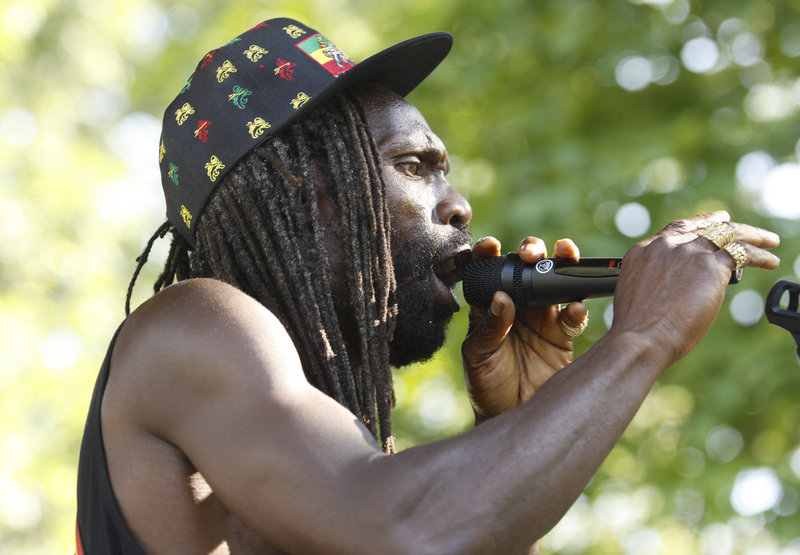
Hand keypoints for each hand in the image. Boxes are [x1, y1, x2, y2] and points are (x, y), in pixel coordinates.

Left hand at [462, 236, 589, 421]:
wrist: (511, 416)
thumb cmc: (487, 386)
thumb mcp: (479, 356)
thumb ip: (490, 328)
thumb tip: (502, 298)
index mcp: (490, 306)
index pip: (489, 272)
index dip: (489, 254)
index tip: (491, 245)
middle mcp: (518, 306)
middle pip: (527, 268)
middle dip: (531, 252)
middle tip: (530, 254)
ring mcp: (543, 319)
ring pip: (555, 282)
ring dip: (561, 266)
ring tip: (565, 255)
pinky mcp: (563, 336)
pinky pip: (574, 316)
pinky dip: (577, 308)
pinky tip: (574, 307)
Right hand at [609, 211, 779, 363]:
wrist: (640, 336)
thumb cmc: (637, 329)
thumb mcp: (640, 294)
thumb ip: (658, 281)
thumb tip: (676, 290)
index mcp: (644, 251)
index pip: (676, 229)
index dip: (698, 223)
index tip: (712, 221)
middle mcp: (666, 246)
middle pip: (703, 227)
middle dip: (724, 224)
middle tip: (739, 226)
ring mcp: (688, 253)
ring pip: (728, 234)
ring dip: (753, 235)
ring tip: (769, 241)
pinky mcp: (709, 266)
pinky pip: (742, 253)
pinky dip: (760, 255)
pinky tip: (770, 261)